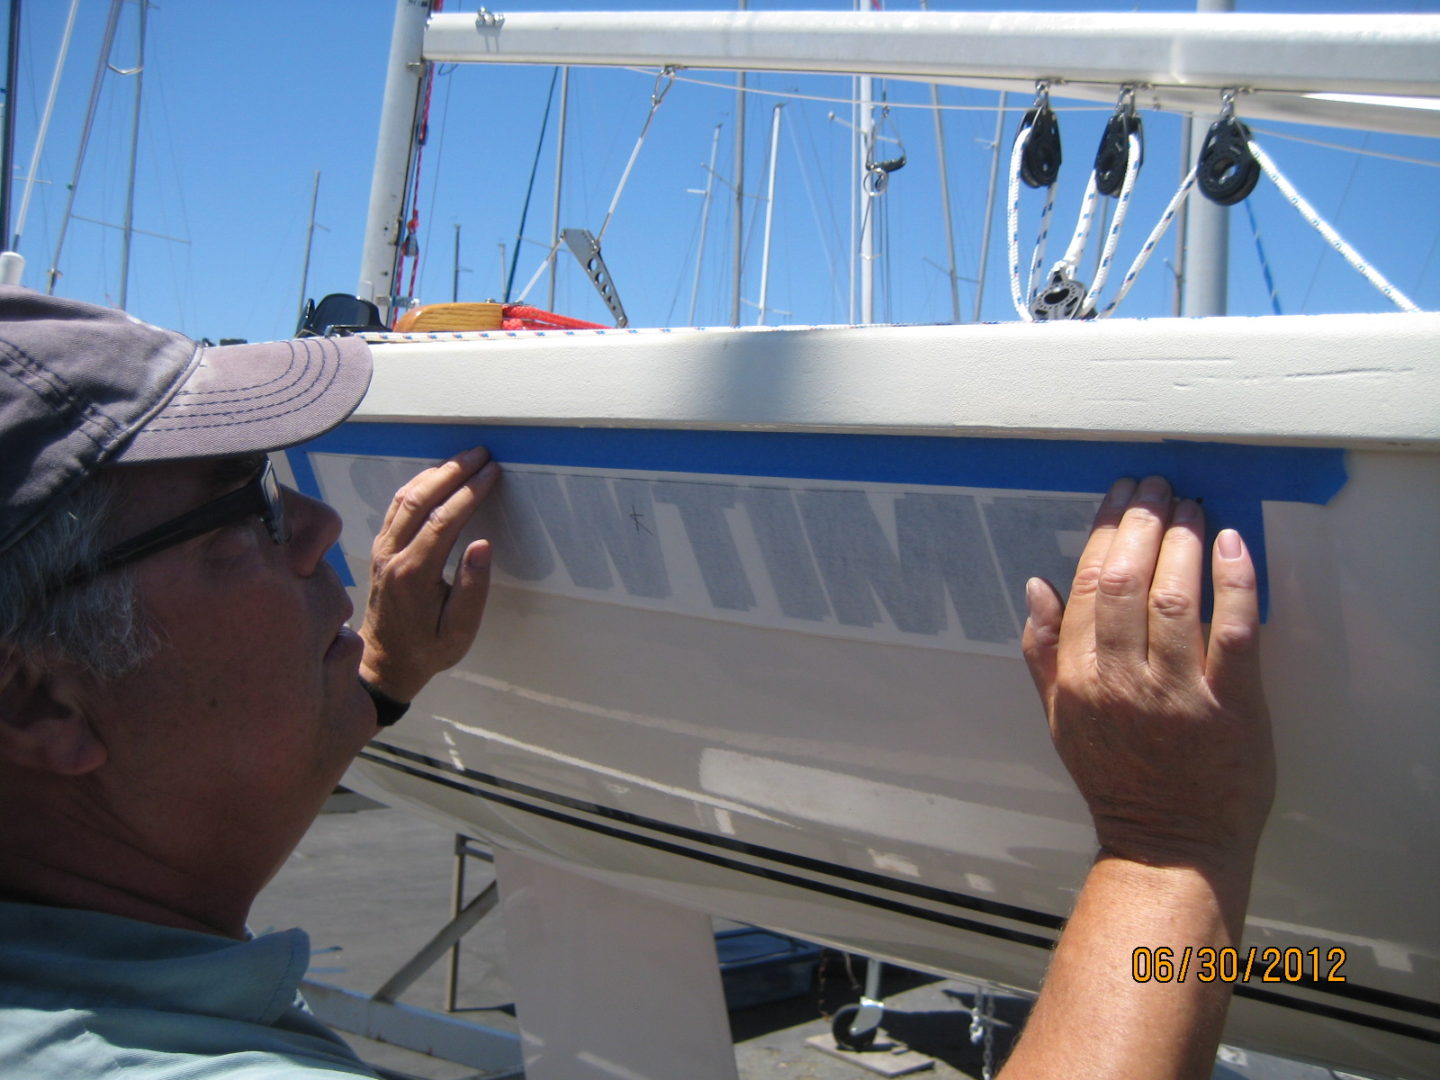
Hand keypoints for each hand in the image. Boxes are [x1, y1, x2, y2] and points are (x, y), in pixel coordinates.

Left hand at [358, 446, 499, 704]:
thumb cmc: (428, 649)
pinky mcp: (379, 549)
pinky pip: (394, 507)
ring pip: (402, 498)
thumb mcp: (459, 630)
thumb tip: (483, 544)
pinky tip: (435, 477)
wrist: (384, 663)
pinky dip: (416, 485)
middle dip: (452, 471)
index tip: (493, 472)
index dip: (470, 492)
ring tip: (463, 459)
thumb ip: (472, 588)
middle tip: (480, 453)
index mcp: (414, 574)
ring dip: (433, 473)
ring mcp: (381, 549)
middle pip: (418, 499)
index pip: (443, 519)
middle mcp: (392, 555)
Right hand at [1021, 476, 1273, 869]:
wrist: (1170, 844)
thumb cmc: (1114, 779)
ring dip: (1184, 541)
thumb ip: (1042, 652)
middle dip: (1142, 521)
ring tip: (1192, 506)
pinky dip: (1234, 584)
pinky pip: (1234, 633)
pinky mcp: (1233, 706)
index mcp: (1078, 678)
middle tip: (1157, 486)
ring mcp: (1178, 693)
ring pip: (1176, 597)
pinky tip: (1232, 545)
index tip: (1119, 497)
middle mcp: (1122, 679)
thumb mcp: (1060, 718)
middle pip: (1127, 580)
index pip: (1086, 585)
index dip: (1103, 532)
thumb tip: (1036, 588)